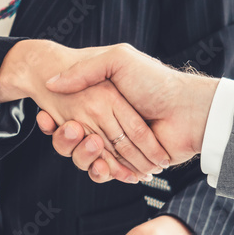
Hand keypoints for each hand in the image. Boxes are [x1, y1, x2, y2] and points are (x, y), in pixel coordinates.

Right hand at [42, 43, 220, 178]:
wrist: (188, 110)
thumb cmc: (155, 81)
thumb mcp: (118, 60)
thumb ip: (85, 69)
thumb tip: (52, 82)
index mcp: (101, 101)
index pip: (67, 115)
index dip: (54, 119)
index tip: (45, 114)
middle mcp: (106, 124)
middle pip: (71, 141)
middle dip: (64, 139)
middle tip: (69, 129)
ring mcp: (118, 146)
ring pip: (85, 159)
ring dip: (80, 155)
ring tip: (88, 144)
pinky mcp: (129, 165)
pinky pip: (106, 173)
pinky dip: (100, 171)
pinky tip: (99, 163)